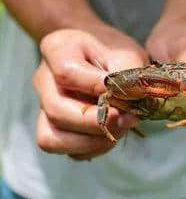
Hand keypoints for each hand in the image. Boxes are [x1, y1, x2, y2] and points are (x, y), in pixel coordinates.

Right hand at [34, 29, 146, 159]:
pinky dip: (90, 148)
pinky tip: (110, 136)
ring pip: (52, 138)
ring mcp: (44, 105)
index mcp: (58, 49)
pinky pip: (63, 149)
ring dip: (91, 141)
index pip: (66, 73)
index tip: (123, 96)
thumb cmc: (115, 51)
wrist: (105, 54)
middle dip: (96, 123)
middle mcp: (44, 78)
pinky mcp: (52, 125)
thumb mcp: (126, 54)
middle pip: (57, 111)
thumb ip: (126, 79)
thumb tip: (125, 110)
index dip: (96, 89)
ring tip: (119, 130)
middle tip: (128, 119)